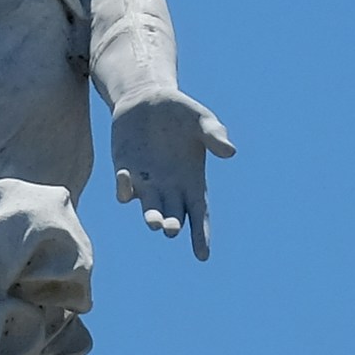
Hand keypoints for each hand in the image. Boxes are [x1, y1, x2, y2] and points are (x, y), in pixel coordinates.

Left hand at [109, 92, 228, 257]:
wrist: (147, 99)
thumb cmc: (181, 111)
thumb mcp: (202, 119)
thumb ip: (215, 135)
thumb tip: (230, 152)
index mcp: (193, 181)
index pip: (199, 214)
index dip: (201, 235)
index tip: (202, 256)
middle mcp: (170, 188)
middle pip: (173, 216)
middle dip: (172, 225)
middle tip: (171, 230)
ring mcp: (146, 182)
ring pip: (149, 209)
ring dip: (151, 217)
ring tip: (154, 222)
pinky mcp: (125, 170)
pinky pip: (125, 189)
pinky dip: (125, 190)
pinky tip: (126, 180)